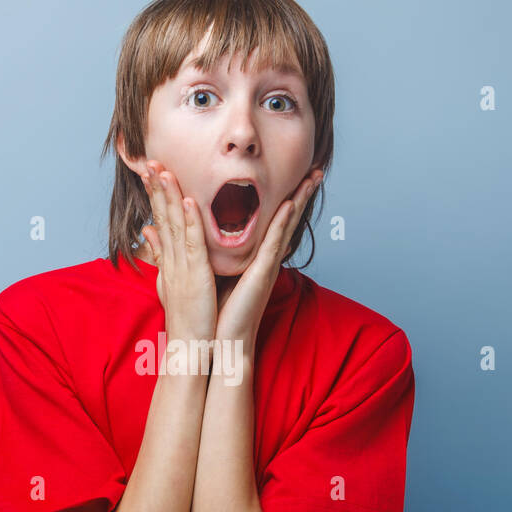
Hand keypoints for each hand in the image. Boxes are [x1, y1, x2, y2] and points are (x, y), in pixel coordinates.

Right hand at [140, 161, 217, 345]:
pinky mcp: (196, 275)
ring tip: (163, 170)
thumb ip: (161, 254)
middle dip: (155, 187)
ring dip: (169, 196)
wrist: (190, 348)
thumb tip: (148, 232)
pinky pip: (193, 243)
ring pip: (174, 224)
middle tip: (148, 160)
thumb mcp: (171, 281)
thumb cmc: (187, 318)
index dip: (154, 194)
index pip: (159, 220)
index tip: (149, 170)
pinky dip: (189, 221)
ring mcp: (182, 266)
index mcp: (170, 260)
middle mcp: (172, 259)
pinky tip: (187, 200)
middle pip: (161, 216)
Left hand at [214, 167, 323, 346]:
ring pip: (286, 225)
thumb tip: (195, 234)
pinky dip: (283, 224)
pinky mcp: (262, 274)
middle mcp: (265, 259)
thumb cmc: (215, 313)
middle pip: (286, 219)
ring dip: (300, 200)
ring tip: (314, 176)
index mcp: (254, 258)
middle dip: (301, 193)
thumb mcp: (210, 274)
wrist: (220, 343)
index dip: (284, 199)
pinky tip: (290, 205)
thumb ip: (207, 252)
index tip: (293, 177)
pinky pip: (273, 244)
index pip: (271, 222)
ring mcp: (266, 265)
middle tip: (316, 168)